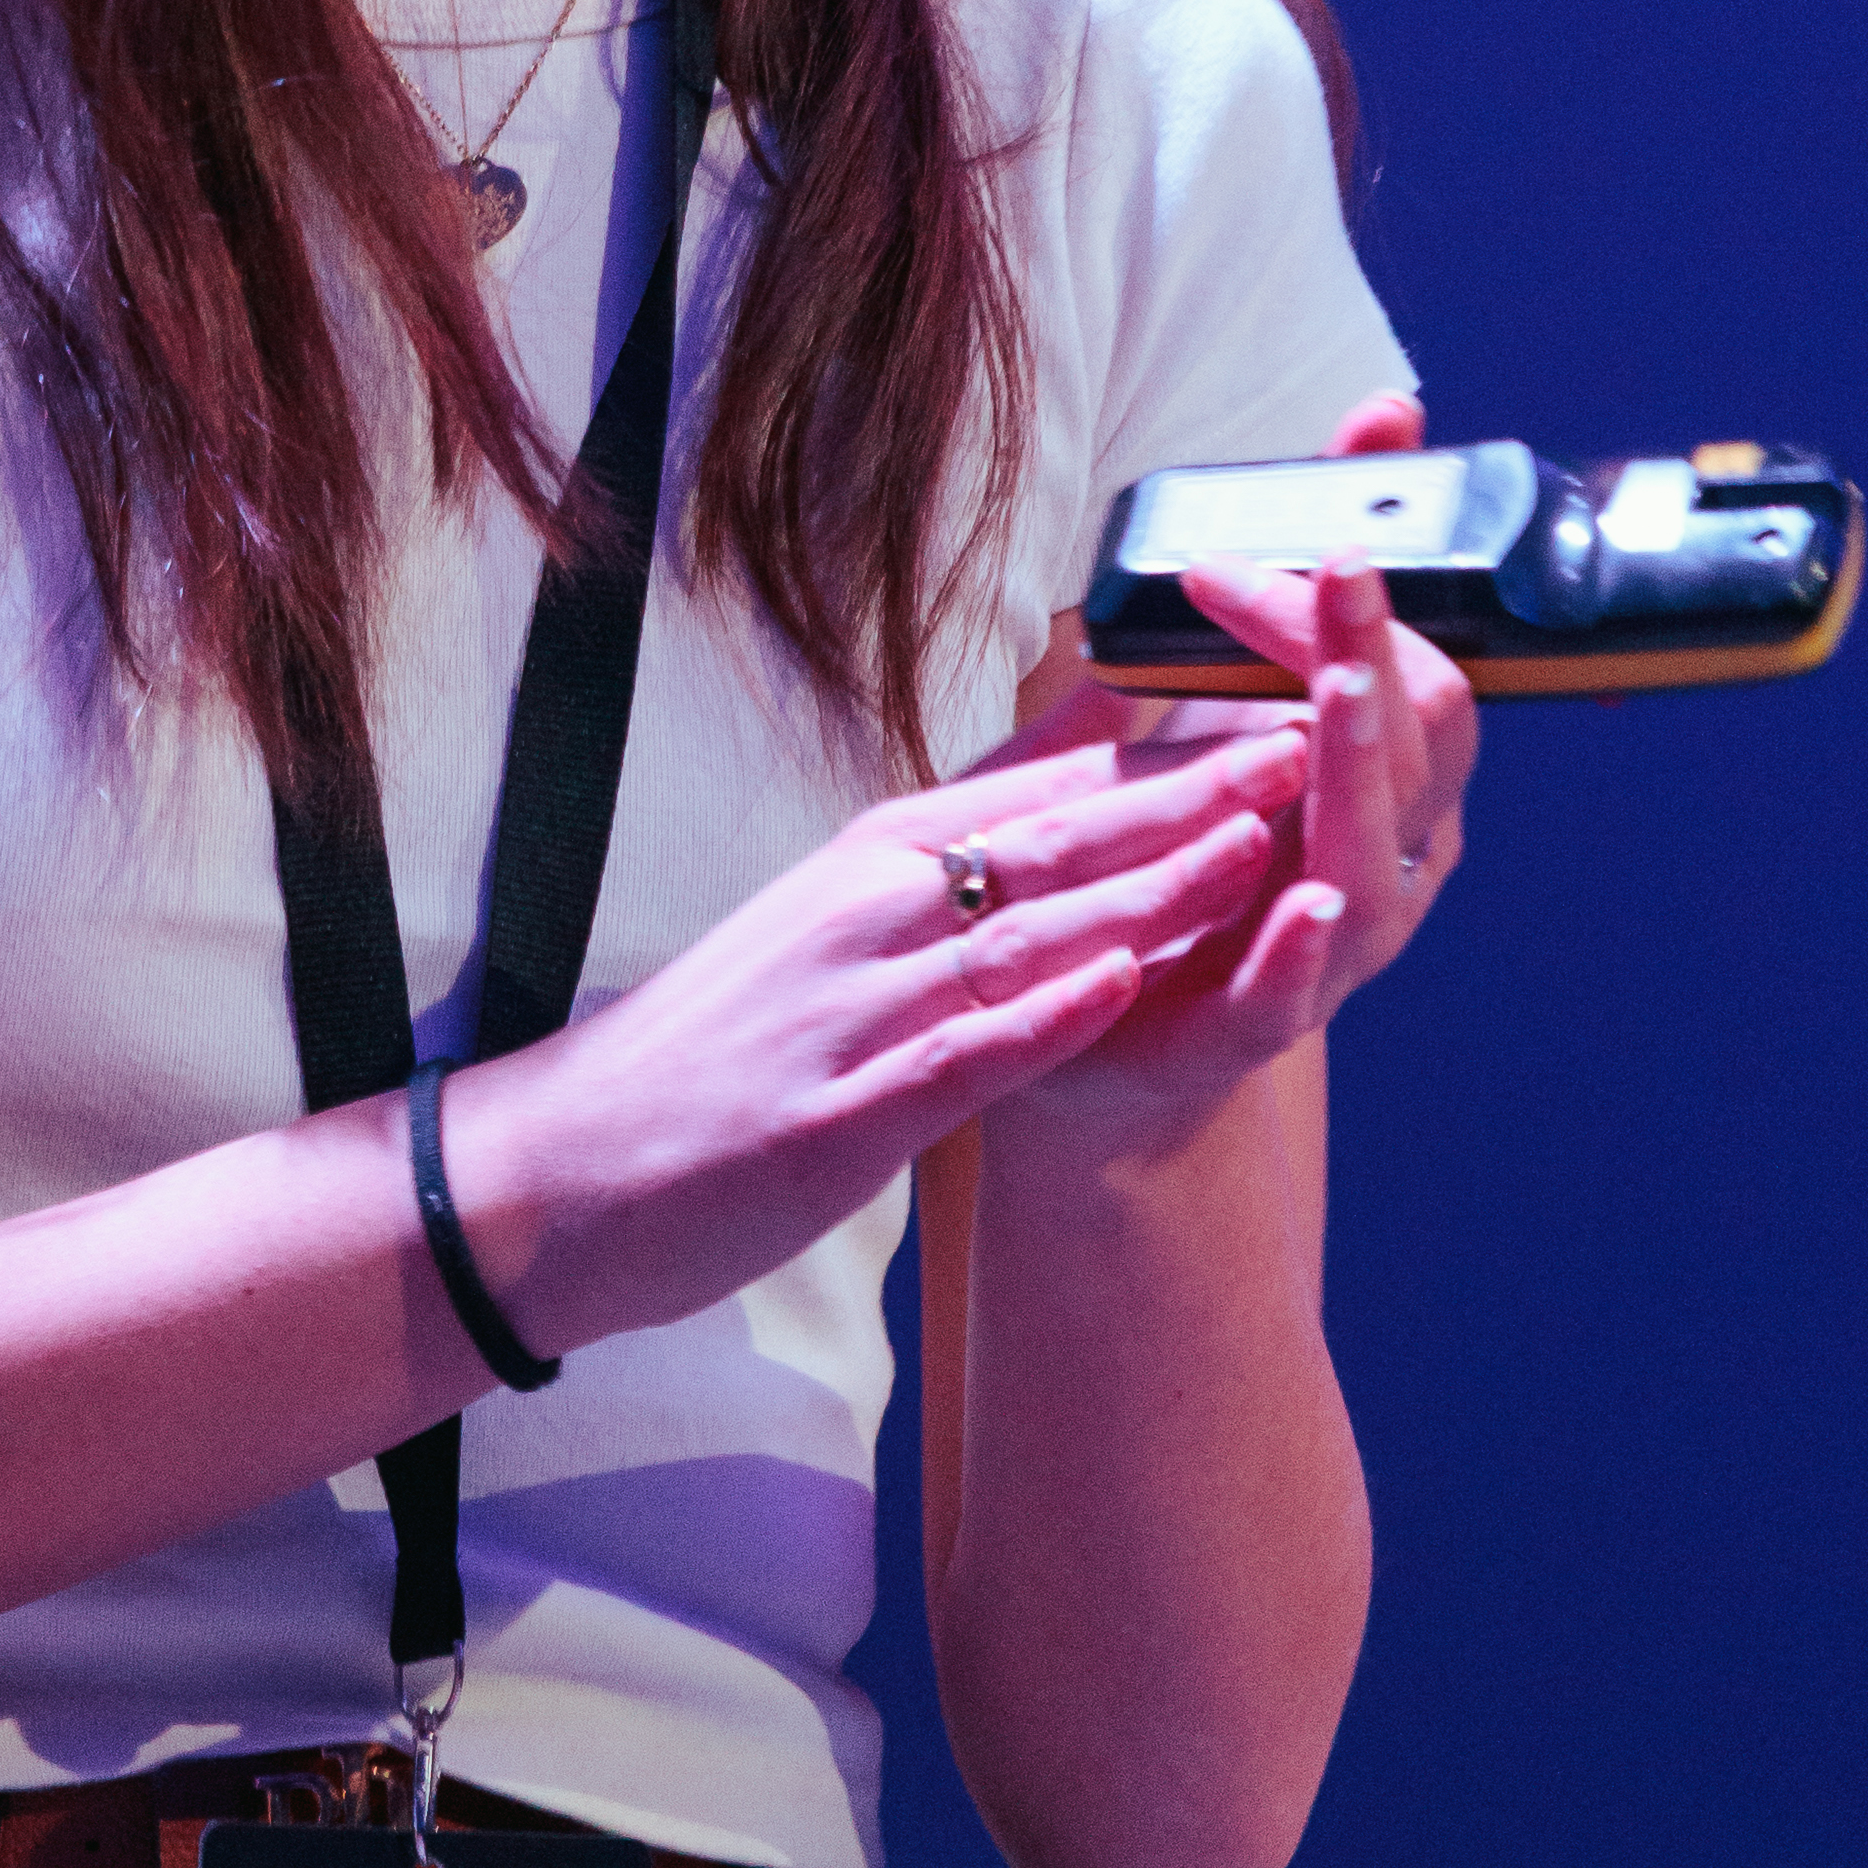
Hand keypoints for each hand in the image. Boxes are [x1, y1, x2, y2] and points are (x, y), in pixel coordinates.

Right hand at [447, 707, 1312, 1356]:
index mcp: (877, 861)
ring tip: (1251, 843)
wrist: (566, 1167)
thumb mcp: (835, 907)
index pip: (1044, 787)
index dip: (1170, 750)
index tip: (1275, 700)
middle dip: (1187, 794)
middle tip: (1301, 739)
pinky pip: (958, 1055)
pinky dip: (1041, 1016)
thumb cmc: (718, 1044)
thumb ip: (960, 832)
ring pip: (1025, 935)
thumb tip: (1075, 737)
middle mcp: (870, 914)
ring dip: (1145, 889)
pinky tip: (1117, 985)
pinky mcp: (840, 1111)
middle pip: (1053, 841)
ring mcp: (856, 1011)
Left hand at [978, 387, 1473, 1151]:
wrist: (1112, 1021)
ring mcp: (1336, 948)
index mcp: (1392, 781)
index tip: (1297, 544)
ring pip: (1373, 852)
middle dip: (1365, 647)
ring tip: (1340, 693)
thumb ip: (1307, 565)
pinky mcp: (1257, 1023)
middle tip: (1323, 571)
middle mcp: (1388, 858)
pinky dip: (1305, 942)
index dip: (1366, 604)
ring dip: (1357, 765)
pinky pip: (1299, 985)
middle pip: (1416, 739)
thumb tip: (1389, 411)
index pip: (1421, 672)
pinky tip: (1308, 896)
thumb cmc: (1189, 836)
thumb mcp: (1231, 686)